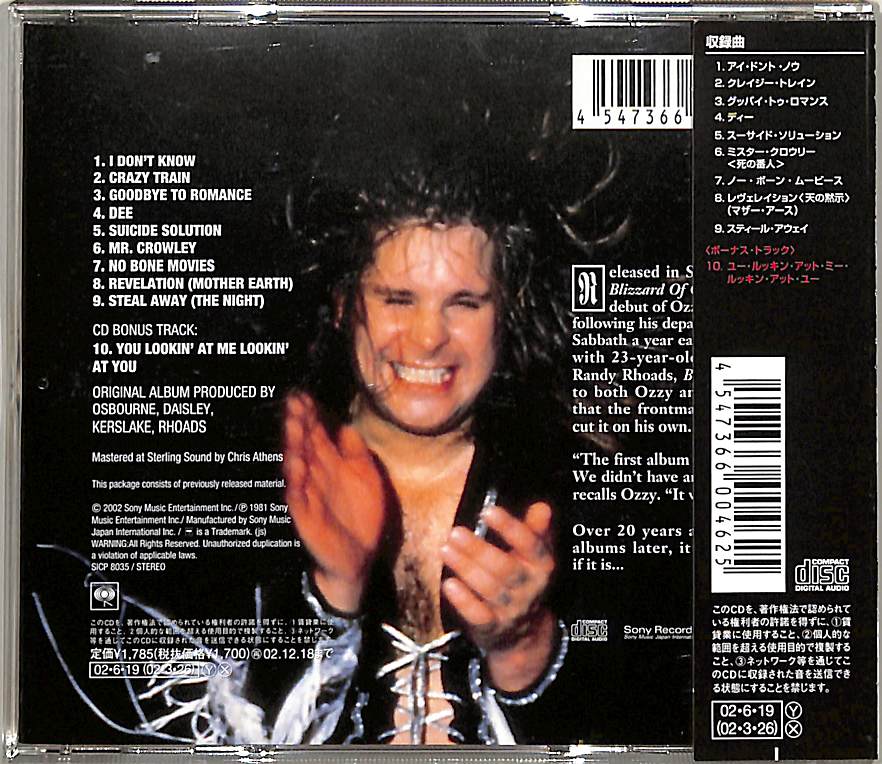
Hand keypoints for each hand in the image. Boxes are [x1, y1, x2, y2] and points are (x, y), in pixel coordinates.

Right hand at [283, 393, 385, 612]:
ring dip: (293, 445)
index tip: (303, 394)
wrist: (360, 557)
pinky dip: (296, 481)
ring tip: (292, 423)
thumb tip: (346, 424)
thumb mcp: (366, 475)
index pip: (317, 433)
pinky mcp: (306, 516)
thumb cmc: (361, 515)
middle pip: (305, 444)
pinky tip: (296, 465)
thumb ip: (356, 450)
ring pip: (298, 465)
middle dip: (299, 422)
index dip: (311, 414)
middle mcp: (316, 475)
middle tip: (293, 400)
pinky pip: (298, 497)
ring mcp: (309, 495)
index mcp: (330, 464)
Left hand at [441, 502, 556, 691]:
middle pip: (505, 568)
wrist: (525, 632)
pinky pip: (478, 615)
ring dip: (466, 568)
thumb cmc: (524, 580)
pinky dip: (463, 601)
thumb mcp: (535, 555)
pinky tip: (449, 583)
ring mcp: (511, 610)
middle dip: (479, 549)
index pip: (530, 545)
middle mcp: (529, 588)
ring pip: (489, 589)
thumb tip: (542, 507)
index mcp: (541, 566)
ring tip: (446, 549)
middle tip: (456, 532)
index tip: (488, 511)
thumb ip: (536, 530)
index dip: (510, 527)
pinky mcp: (493, 627)